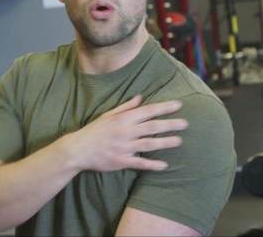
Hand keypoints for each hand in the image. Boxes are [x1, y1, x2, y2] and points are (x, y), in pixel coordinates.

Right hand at [67, 94, 186, 171]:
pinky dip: (151, 165)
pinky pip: (139, 164)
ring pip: (148, 144)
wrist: (78, 149)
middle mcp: (124, 132)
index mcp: (122, 119)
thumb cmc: (94, 131)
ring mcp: (123, 147)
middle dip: (169, 124)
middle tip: (185, 123)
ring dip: (165, 143)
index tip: (178, 105)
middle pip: (151, 127)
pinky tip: (164, 166)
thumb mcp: (108, 115)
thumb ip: (126, 107)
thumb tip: (141, 97)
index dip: (163, 108)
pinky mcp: (120, 161)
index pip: (147, 111)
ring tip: (179, 141)